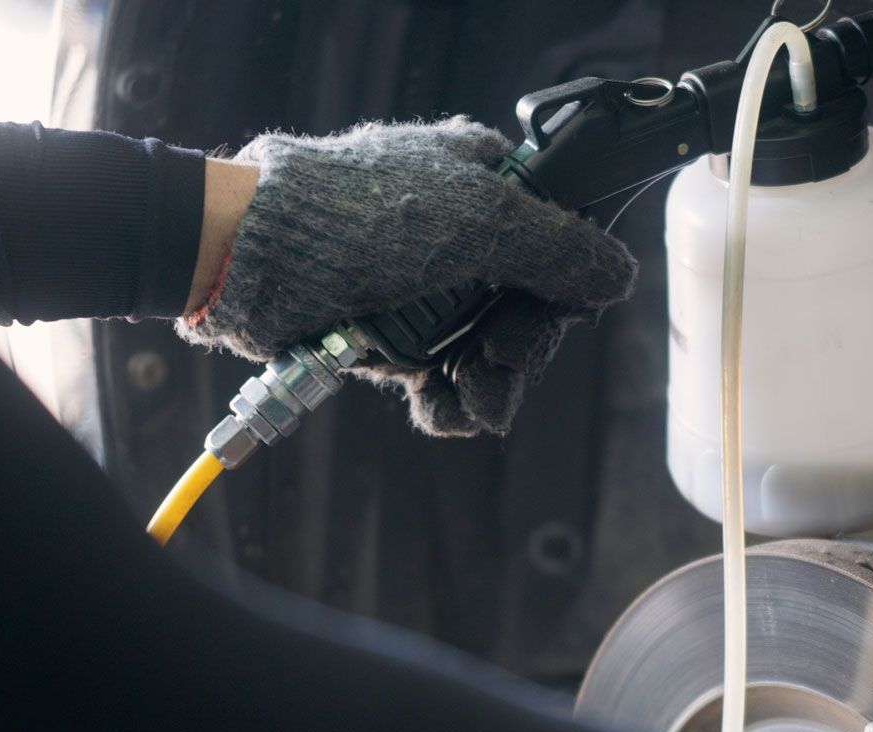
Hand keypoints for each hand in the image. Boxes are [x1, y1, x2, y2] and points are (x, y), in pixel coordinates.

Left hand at [177, 118, 637, 435]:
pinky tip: (442, 412)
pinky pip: (439, 373)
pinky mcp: (388, 327)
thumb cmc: (358, 219)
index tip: (556, 317)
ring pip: (484, 346)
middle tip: (501, 365)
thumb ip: (558, 249)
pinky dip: (446, 399)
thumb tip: (618, 275)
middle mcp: (457, 229)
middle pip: (523, 304)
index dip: (563, 288)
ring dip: (487, 383)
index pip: (556, 238)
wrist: (254, 260)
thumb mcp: (480, 221)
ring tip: (473, 405)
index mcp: (483, 177)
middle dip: (518, 348)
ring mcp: (422, 282)